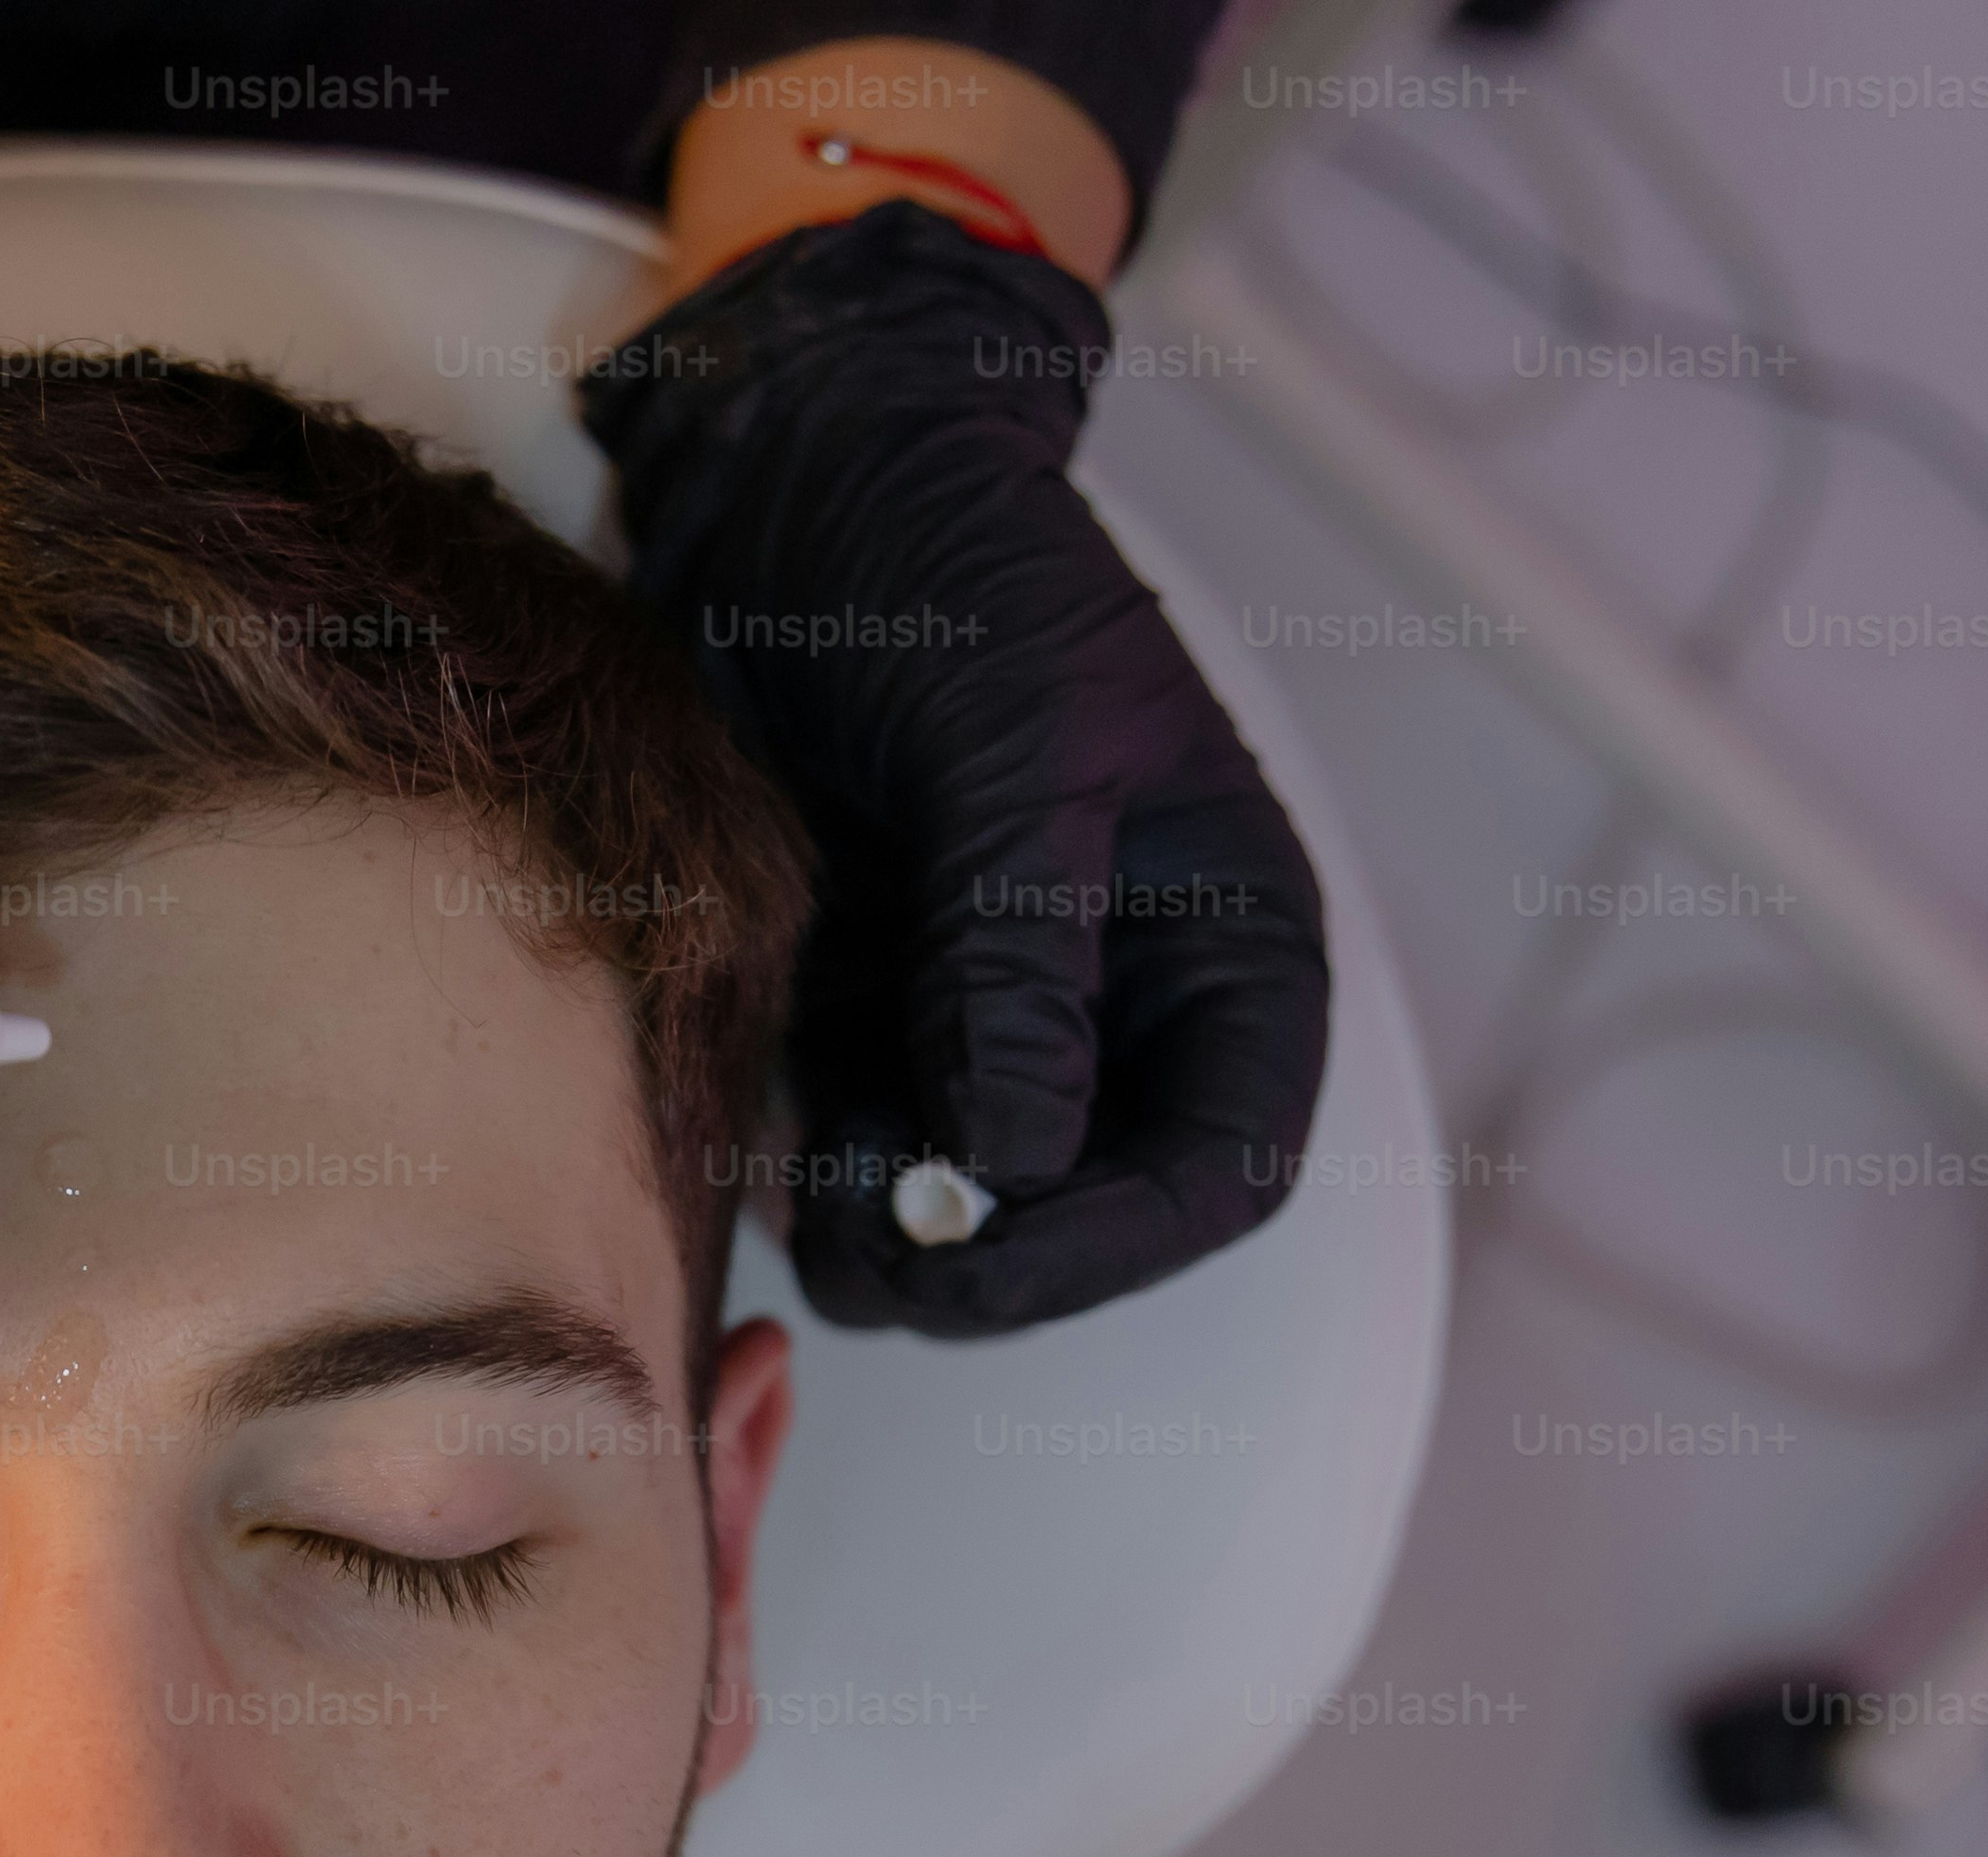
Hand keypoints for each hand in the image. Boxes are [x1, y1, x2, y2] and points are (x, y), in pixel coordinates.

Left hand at [580, 202, 1329, 1336]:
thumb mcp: (1010, 750)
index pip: (1220, 1168)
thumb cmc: (951, 564)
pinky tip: (762, 1131)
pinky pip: (858, 1141)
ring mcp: (994, 1014)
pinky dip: (813, 1169)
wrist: (798, 469)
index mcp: (1225, 942)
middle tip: (859, 1252)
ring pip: (961, 1204)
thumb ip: (1018, 957)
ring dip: (881, 1229)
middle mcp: (1124, 1002)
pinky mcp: (876, 1006)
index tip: (977, 1253)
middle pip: (1086, 1215)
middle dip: (980, 1257)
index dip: (1111, 1245)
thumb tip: (1011, 1164)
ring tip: (803, 1183)